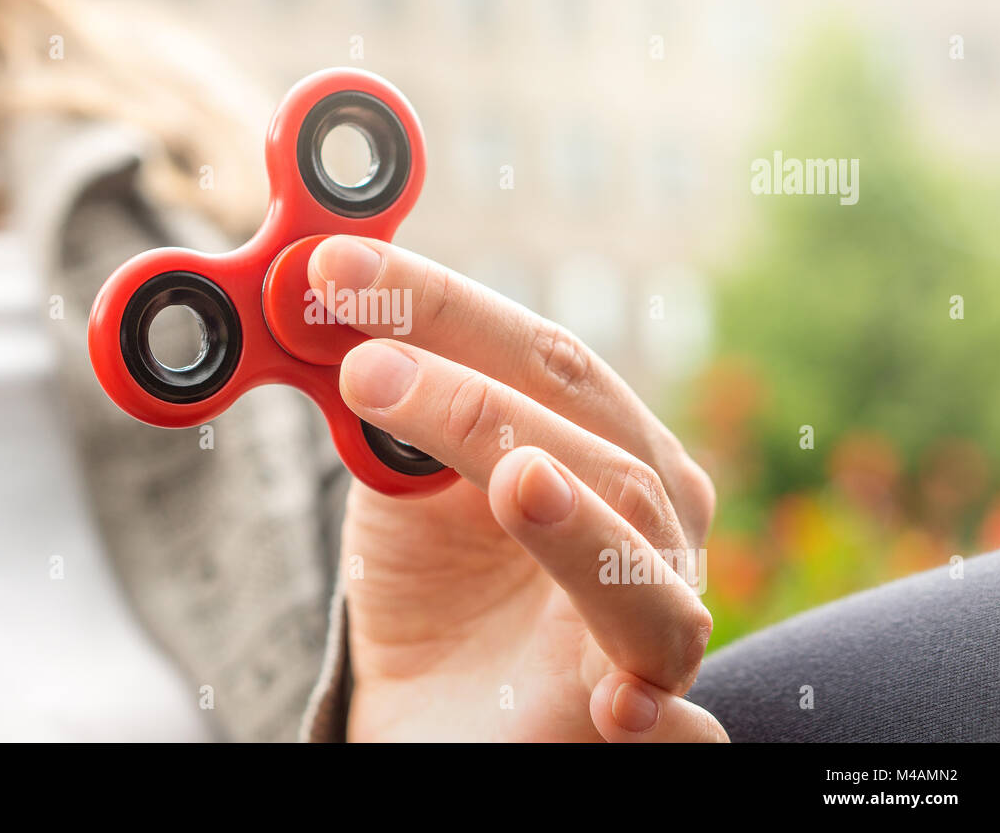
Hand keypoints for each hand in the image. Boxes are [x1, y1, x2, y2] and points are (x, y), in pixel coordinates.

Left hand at [308, 235, 728, 741]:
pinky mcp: (647, 723)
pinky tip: (618, 708)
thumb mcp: (400, 479)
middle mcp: (654, 520)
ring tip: (518, 482)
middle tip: (368, 368)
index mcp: (606, 444)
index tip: (337, 272)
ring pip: (637, 561)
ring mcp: (659, 622)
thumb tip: (321, 286)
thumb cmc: (434, 586)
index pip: (544, 357)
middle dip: (478, 401)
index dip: (442, 307)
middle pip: (591, 440)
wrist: (442, 714)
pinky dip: (658, 718)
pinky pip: (678, 728)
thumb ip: (384, 397)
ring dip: (574, 521)